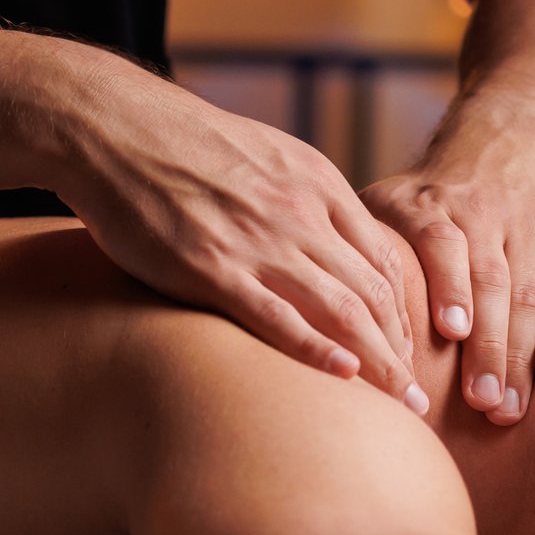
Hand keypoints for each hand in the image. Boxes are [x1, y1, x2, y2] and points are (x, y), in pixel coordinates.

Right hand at [54, 61, 423, 409]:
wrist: (116, 128)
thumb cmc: (185, 145)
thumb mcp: (267, 155)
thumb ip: (304, 197)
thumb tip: (329, 241)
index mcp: (317, 185)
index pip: (383, 258)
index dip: (405, 311)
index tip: (411, 351)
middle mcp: (299, 214)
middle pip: (373, 292)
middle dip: (403, 350)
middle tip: (418, 399)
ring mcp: (258, 242)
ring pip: (340, 310)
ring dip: (378, 363)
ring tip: (399, 406)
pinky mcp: (212, 267)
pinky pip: (277, 316)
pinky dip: (317, 350)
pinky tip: (345, 379)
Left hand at [363, 148, 534, 424]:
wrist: (503, 147)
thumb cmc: (426, 199)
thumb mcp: (390, 201)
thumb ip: (359, 247)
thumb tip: (307, 305)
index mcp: (432, 206)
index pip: (443, 244)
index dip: (451, 285)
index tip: (452, 332)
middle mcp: (483, 215)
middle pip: (490, 282)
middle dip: (488, 346)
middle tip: (482, 403)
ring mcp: (526, 229)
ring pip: (527, 293)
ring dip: (520, 352)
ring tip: (509, 406)